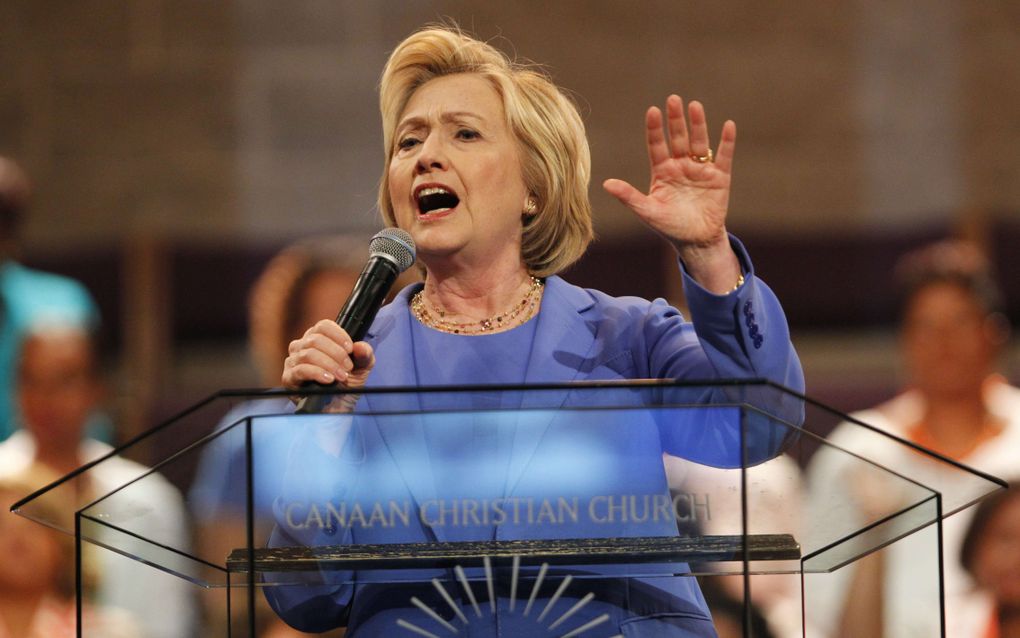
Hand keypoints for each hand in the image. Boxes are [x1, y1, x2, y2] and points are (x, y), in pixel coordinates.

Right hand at [282, 320, 374, 391]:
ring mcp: (293, 362)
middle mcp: (302, 346)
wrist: (339, 408)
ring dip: (329, 364)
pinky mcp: (289, 378)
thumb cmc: (346, 385)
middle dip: (336, 353)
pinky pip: (301, 370)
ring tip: (341, 376)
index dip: (338, 335)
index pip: (323, 326)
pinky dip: (317, 373)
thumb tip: (361, 346)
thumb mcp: (362, 368)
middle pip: (316, 339)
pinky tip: (328, 380)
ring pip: (309, 354)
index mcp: (317, 338)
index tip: (350, 348)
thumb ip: (365, 355)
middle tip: (348, 367)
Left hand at [604, 95, 739, 291]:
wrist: (696, 240)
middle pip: (677, 138)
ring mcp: (700, 169)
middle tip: (673, 99)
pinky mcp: (719, 176)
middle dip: (675, 120)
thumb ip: (629, 196)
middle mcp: (680, 166)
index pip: (656, 145)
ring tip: (695, 105)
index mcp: (662, 171)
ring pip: (699, 143)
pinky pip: (724, 156)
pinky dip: (727, 142)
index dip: (655, 129)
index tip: (652, 110)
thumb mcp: (647, 211)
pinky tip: (727, 126)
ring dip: (698, 125)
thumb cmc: (669, 226)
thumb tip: (605, 184)